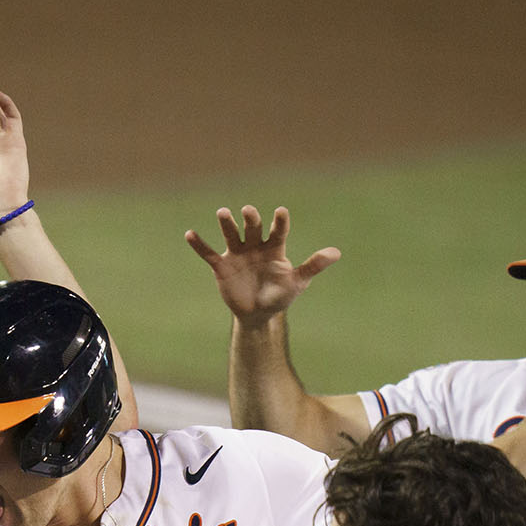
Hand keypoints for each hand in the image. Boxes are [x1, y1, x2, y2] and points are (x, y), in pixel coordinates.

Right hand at [186, 205, 340, 324]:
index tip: (280, 212)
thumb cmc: (280, 296)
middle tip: (248, 211)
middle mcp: (255, 246)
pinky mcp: (222, 266)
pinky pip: (209, 253)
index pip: (278, 231)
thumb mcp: (297, 282)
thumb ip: (313, 266)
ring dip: (227, 224)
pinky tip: (189, 234)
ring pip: (231, 234)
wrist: (258, 314)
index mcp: (274, 248)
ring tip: (223, 212)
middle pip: (253, 228)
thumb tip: (336, 253)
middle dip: (251, 219)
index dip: (279, 222)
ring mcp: (237, 254)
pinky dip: (199, 245)